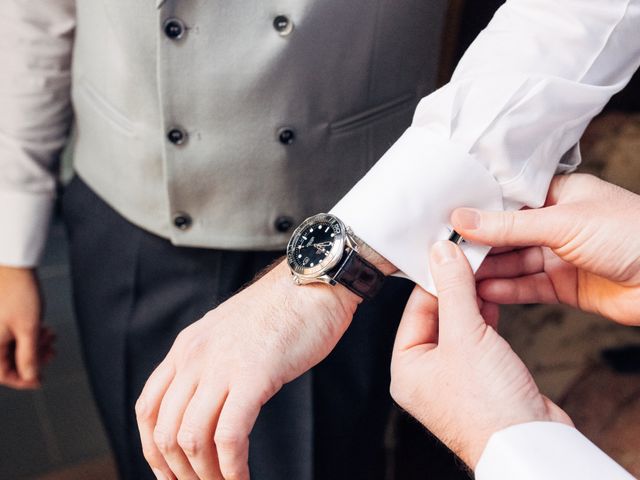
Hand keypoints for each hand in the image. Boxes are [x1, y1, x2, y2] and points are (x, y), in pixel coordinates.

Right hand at [0, 266, 54, 388]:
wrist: (13, 266)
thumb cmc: (19, 293)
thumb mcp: (29, 328)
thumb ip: (28, 356)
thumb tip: (30, 377)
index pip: (4, 374)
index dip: (24, 380)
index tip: (40, 381)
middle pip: (10, 360)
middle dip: (33, 358)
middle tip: (52, 352)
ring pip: (13, 346)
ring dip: (33, 345)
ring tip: (51, 337)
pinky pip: (11, 334)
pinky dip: (28, 335)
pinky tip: (43, 329)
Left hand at [136, 260, 362, 479]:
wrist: (313, 282)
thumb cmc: (281, 312)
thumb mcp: (229, 334)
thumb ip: (211, 364)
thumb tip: (207, 404)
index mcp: (186, 348)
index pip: (148, 408)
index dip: (152, 451)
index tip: (171, 475)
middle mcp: (195, 357)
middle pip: (165, 431)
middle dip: (179, 473)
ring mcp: (222, 365)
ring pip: (192, 439)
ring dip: (205, 475)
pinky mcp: (253, 375)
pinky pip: (229, 436)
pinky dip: (231, 468)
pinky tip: (241, 478)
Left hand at [390, 241, 570, 467]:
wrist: (529, 444)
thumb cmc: (488, 407)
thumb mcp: (465, 335)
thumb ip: (454, 291)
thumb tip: (442, 254)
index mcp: (406, 368)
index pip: (415, 310)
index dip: (433, 279)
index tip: (446, 253)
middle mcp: (425, 375)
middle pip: (436, 317)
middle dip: (454, 289)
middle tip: (467, 259)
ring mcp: (453, 378)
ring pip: (458, 328)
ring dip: (471, 301)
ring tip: (482, 273)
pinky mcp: (480, 380)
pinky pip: (476, 341)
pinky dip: (484, 320)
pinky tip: (493, 301)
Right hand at [452, 174, 639, 324]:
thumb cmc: (633, 234)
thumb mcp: (562, 222)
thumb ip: (508, 225)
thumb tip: (463, 219)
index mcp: (559, 195)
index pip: (508, 200)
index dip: (478, 210)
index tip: (447, 220)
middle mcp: (557, 224)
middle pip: (506, 234)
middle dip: (478, 244)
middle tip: (446, 252)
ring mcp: (559, 256)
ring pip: (513, 262)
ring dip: (488, 270)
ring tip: (457, 275)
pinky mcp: (564, 286)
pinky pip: (527, 287)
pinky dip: (506, 290)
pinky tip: (484, 291)